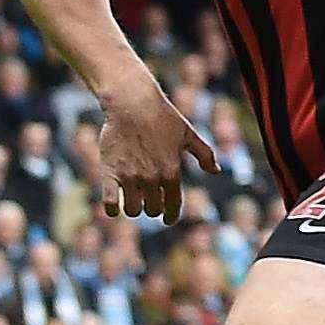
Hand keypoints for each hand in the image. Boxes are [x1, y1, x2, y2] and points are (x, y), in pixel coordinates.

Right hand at [97, 84, 214, 219]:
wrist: (132, 104)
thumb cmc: (163, 118)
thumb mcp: (189, 135)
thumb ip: (204, 154)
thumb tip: (215, 171)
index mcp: (172, 172)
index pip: (173, 205)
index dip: (171, 216)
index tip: (168, 220)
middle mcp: (152, 178)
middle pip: (152, 210)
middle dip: (152, 208)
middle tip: (149, 201)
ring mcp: (129, 176)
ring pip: (133, 209)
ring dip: (134, 208)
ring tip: (133, 200)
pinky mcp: (109, 172)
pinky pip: (109, 203)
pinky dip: (112, 210)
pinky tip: (113, 208)